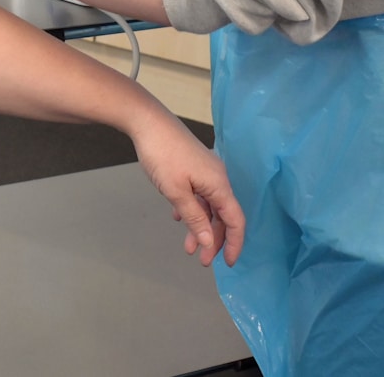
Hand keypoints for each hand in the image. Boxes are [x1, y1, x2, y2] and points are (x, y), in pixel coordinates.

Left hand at [130, 112, 244, 267]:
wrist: (148, 121)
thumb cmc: (162, 155)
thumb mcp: (176, 192)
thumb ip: (194, 218)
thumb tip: (208, 241)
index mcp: (218, 184)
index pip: (236, 220)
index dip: (234, 243)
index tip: (227, 263)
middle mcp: (217, 178)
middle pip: (223, 215)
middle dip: (213, 239)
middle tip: (202, 260)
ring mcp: (205, 171)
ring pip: (209, 206)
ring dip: (200, 226)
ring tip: (187, 247)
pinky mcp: (194, 167)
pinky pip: (199, 194)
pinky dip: (192, 209)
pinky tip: (178, 217)